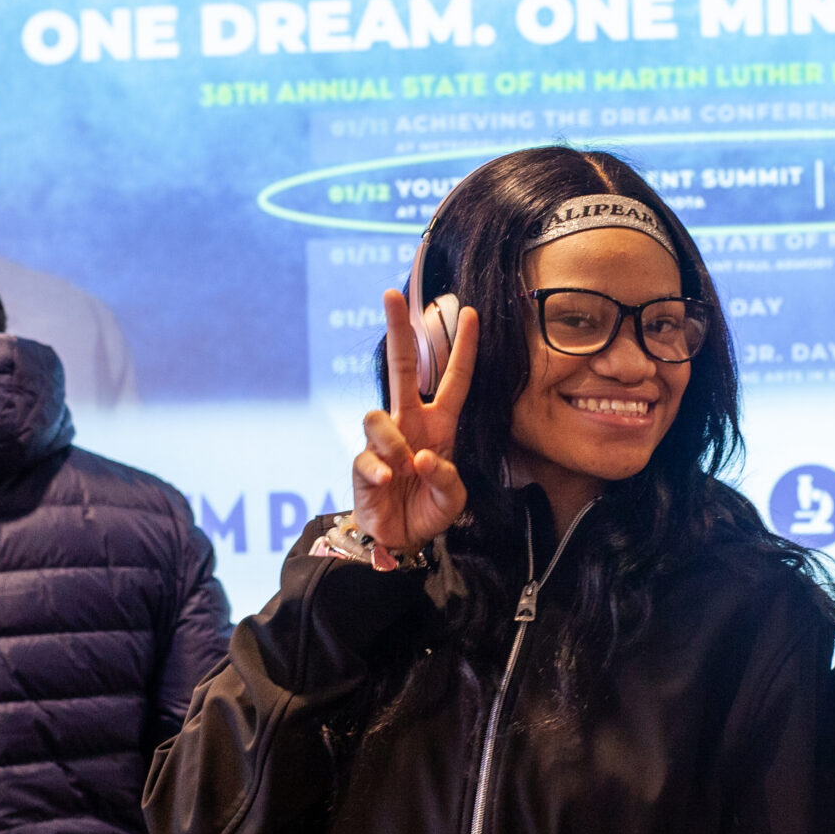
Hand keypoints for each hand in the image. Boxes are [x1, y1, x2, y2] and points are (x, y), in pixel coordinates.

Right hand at [353, 289, 480, 563]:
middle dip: (399, 330)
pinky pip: (368, 457)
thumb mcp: (454, 497)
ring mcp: (384, 442)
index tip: (470, 312)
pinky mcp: (364, 465)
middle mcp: (411, 424)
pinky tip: (389, 483)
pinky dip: (380, 470)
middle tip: (391, 294)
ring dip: (392, 440)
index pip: (454, 379)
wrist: (402, 539)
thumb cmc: (430, 509)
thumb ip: (446, 477)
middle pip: (403, 367)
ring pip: (377, 415)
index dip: (463, 347)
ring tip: (403, 466)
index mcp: (440, 424)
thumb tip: (422, 457)